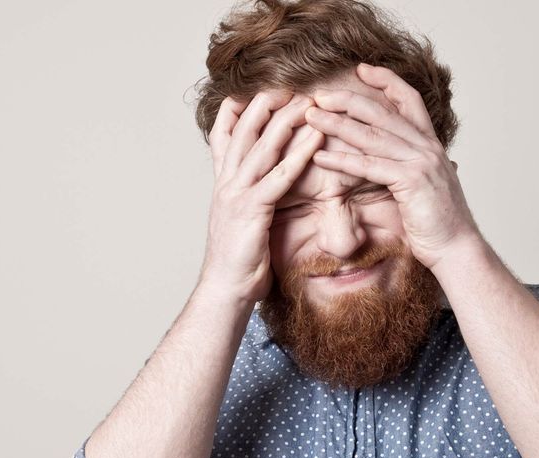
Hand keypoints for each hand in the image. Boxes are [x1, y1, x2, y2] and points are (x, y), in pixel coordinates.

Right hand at [199, 90, 324, 304]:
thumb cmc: (237, 263)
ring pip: (261, 146)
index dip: (237, 110)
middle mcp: (226, 183)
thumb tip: (263, 192)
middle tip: (289, 86)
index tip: (255, 92)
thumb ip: (249, 201)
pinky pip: (279, 176)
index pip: (223, 135)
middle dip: (265, 104)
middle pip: (242, 130)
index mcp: (222, 184)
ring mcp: (237, 195)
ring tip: (307, 101)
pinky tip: (315, 139)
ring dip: (285, 120)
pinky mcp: (252, 210)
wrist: (224, 291)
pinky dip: (299, 154)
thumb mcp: (239, 223)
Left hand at [304, 63, 482, 269]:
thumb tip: (407, 165)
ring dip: (337, 124)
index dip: (386, 81)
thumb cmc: (439, 223)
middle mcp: (427, 147)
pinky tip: (320, 157)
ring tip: (311, 117)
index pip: (409, 100)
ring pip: (372, 135)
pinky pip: (370, 166)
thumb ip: (415, 169)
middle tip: (320, 94)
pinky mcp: (412, 182)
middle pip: (383, 112)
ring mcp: (421, 162)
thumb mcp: (428, 187)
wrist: (457, 249)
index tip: (362, 69)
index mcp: (431, 144)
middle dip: (348, 99)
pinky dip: (342, 160)